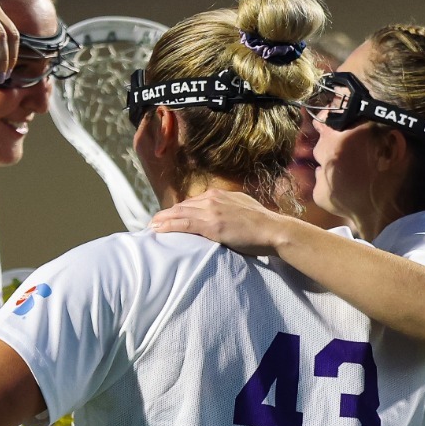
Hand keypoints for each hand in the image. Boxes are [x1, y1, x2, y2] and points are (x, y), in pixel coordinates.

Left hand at [150, 189, 294, 256]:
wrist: (274, 229)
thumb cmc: (263, 225)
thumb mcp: (244, 209)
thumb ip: (230, 209)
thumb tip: (224, 217)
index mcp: (220, 195)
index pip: (193, 202)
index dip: (179, 211)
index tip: (169, 217)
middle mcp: (212, 199)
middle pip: (182, 206)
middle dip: (166, 215)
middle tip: (153, 223)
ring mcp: (211, 210)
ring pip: (179, 213)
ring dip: (162, 220)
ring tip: (150, 227)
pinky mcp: (211, 224)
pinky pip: (183, 224)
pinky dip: (168, 226)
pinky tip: (157, 230)